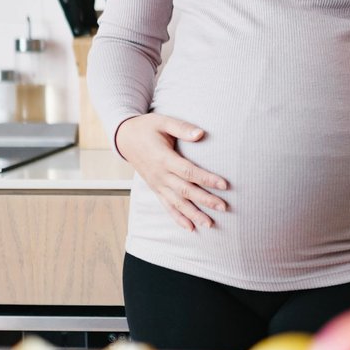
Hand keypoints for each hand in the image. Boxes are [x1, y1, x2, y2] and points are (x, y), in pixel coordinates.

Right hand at [115, 113, 227, 231]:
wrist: (125, 138)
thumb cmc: (147, 128)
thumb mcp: (163, 121)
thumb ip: (182, 128)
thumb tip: (201, 134)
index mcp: (163, 158)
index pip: (188, 171)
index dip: (206, 179)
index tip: (224, 184)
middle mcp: (160, 175)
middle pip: (185, 191)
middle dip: (205, 200)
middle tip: (224, 207)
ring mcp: (157, 184)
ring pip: (177, 203)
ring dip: (193, 214)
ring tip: (210, 224)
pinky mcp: (155, 189)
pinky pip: (166, 206)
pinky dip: (178, 218)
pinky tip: (190, 228)